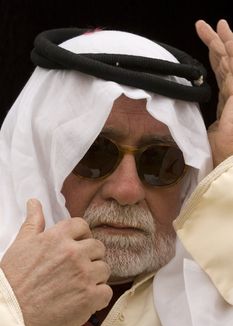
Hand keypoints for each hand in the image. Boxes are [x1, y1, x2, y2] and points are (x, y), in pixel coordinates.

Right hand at [0, 199, 111, 325]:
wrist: (11, 314)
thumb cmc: (13, 280)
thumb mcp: (21, 244)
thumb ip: (34, 222)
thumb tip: (34, 202)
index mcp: (58, 237)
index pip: (82, 225)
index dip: (81, 235)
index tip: (78, 245)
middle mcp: (74, 253)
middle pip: (98, 247)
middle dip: (90, 256)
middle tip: (78, 268)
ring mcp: (83, 275)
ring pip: (104, 268)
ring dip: (95, 277)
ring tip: (80, 285)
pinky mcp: (89, 297)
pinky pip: (107, 291)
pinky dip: (99, 297)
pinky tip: (85, 299)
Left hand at [195, 19, 232, 165]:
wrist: (230, 164)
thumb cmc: (222, 154)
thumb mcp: (210, 133)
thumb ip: (207, 120)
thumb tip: (196, 114)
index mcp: (227, 101)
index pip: (220, 73)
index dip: (214, 55)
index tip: (206, 39)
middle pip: (225, 63)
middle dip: (217, 42)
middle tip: (206, 25)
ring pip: (231, 62)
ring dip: (224, 42)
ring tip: (216, 24)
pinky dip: (231, 55)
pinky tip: (226, 40)